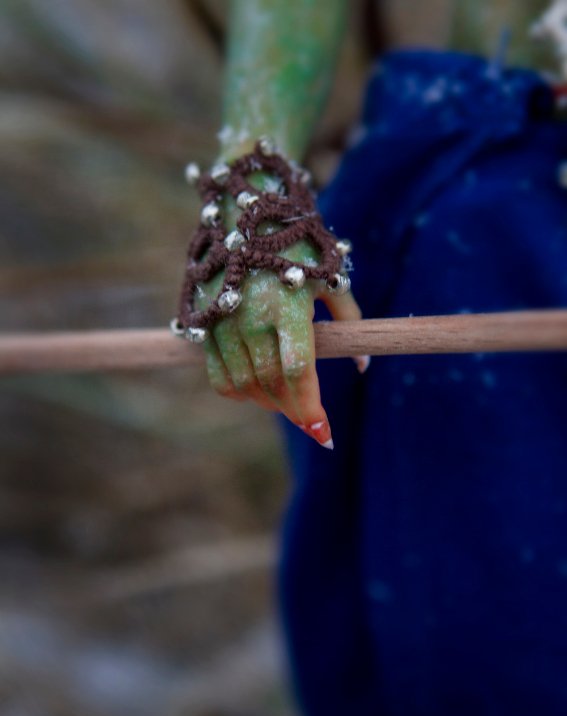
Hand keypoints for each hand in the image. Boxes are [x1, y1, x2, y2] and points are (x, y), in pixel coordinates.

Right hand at [196, 236, 365, 449]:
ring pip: (245, 384)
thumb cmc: (298, 244)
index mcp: (288, 306)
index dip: (312, 407)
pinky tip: (256, 393)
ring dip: (269, 404)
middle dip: (295, 411)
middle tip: (312, 423)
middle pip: (273, 384)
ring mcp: (223, 321)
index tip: (325, 432)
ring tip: (287, 405)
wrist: (245, 209)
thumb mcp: (332, 276)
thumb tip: (361, 365)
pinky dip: (237, 392)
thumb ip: (350, 321)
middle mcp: (251, 317)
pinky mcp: (204, 323)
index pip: (299, 371)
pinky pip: (218, 375)